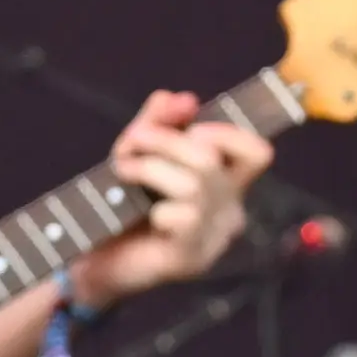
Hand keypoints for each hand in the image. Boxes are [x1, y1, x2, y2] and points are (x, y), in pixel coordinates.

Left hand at [71, 89, 274, 309]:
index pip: (257, 153)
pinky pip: (182, 218)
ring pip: (194, 185)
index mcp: (225, 182)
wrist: (99, 258)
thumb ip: (158, 123)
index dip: (228, 133)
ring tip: (123, 170)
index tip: (192, 128)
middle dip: (165, 140)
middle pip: (212, 159)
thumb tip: (181, 98)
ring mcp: (212, 237)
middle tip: (131, 142)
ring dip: (150, 168)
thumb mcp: (136, 152)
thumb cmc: (122, 202)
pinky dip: (155, 208)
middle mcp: (228, 209)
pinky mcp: (191, 258)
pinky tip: (142, 213)